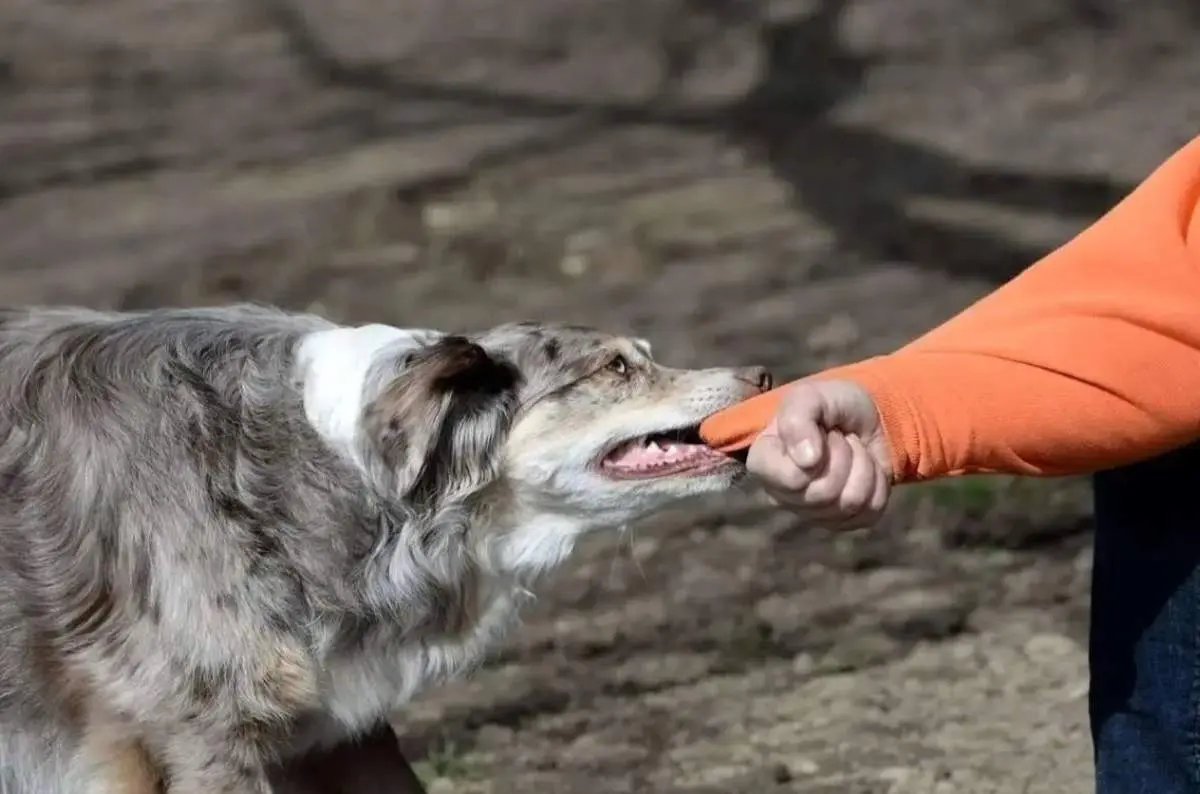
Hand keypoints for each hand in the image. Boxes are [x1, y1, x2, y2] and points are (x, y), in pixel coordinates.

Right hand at [746, 379, 891, 528]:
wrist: (869, 416)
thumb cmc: (831, 404)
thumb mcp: (811, 396)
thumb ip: (797, 418)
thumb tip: (806, 461)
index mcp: (763, 462)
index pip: (790, 479)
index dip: (816, 454)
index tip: (821, 431)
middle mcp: (781, 493)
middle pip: (822, 494)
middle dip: (843, 456)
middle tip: (840, 438)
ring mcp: (812, 512)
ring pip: (849, 503)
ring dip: (862, 467)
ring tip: (852, 450)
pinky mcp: (843, 521)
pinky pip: (870, 512)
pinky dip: (878, 483)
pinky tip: (864, 468)